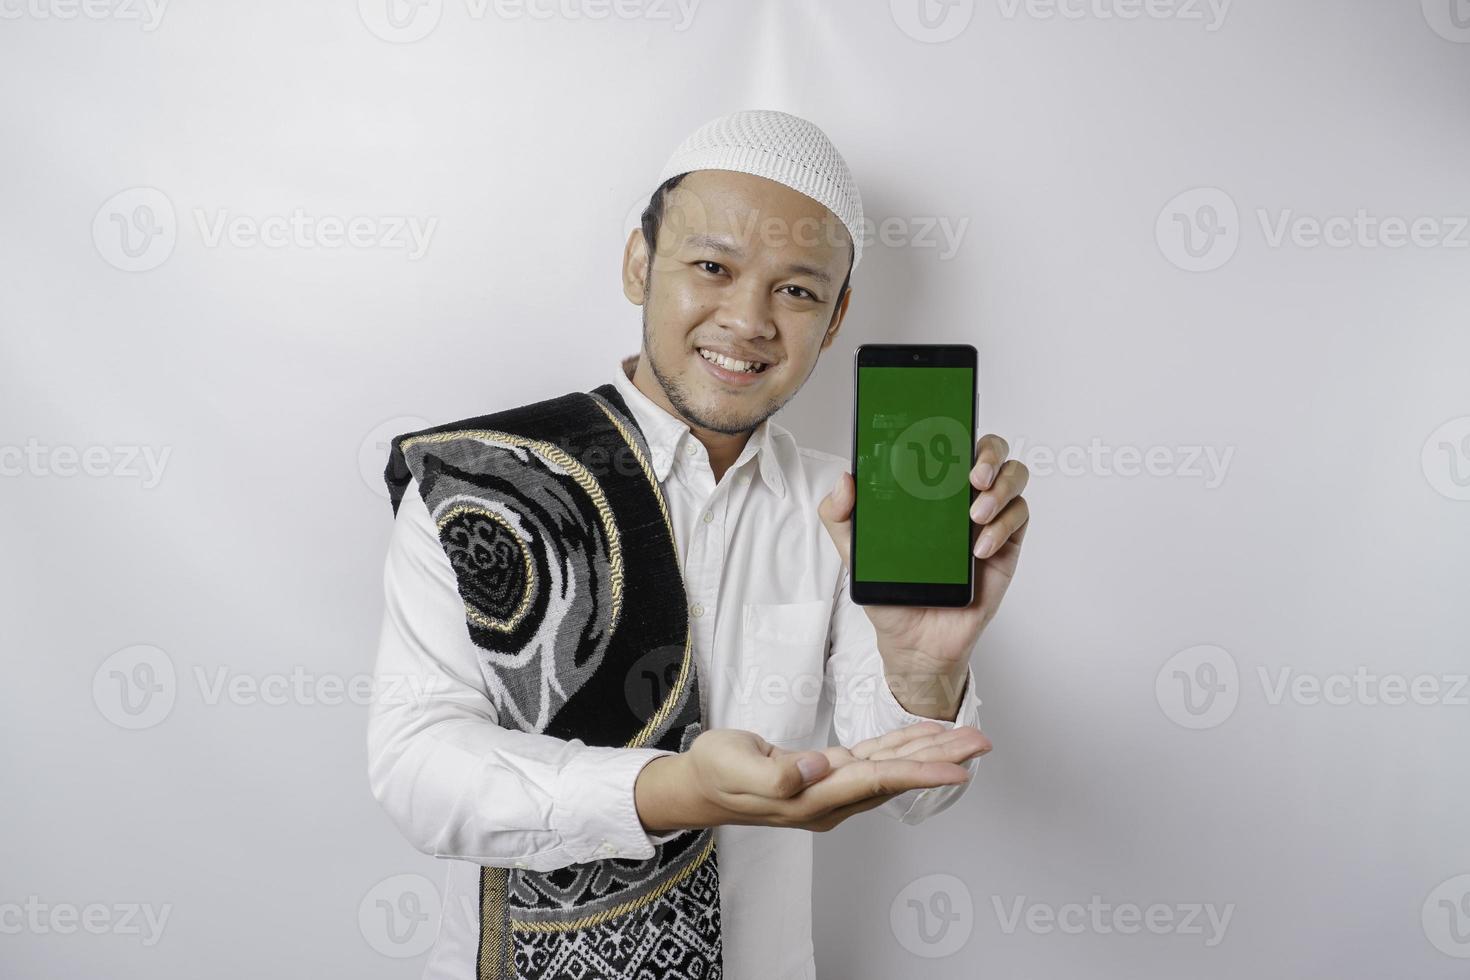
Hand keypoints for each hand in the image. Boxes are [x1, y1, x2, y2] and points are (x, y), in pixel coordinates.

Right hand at [635, 722, 990, 833]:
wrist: (700, 783)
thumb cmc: (715, 772)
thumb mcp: (733, 767)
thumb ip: (774, 775)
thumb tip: (817, 769)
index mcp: (812, 797)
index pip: (876, 782)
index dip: (919, 773)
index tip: (956, 767)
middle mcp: (830, 797)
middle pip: (896, 777)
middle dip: (941, 761)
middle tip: (980, 744)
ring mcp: (831, 787)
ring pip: (891, 769)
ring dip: (930, 753)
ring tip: (966, 739)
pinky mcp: (829, 772)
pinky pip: (876, 760)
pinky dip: (903, 747)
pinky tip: (924, 738)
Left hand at [818, 434, 1029, 696]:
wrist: (915, 641)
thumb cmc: (891, 591)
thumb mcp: (854, 551)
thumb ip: (839, 515)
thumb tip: (846, 479)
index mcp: (929, 490)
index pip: (950, 443)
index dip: (957, 427)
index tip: (949, 431)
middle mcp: (961, 497)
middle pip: (992, 452)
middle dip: (989, 453)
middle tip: (972, 475)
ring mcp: (987, 519)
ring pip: (1015, 477)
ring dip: (1001, 488)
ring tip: (975, 514)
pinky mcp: (1006, 546)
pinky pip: (1018, 519)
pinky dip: (1002, 527)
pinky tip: (979, 548)